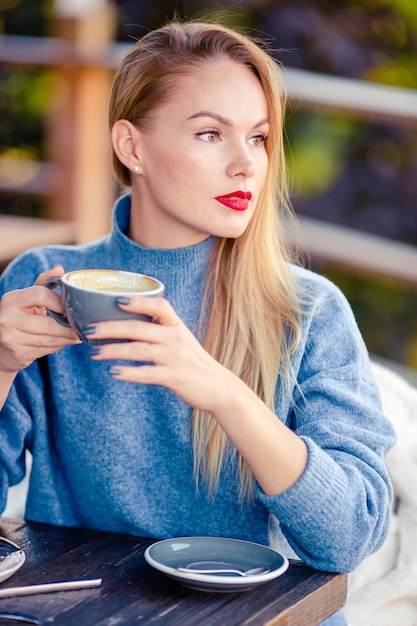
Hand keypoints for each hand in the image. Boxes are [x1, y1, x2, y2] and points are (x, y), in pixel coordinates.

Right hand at [0, 265, 80, 374]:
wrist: (0, 345)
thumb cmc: (19, 317)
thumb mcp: (27, 298)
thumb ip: (43, 283)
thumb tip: (59, 269)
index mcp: (11, 300)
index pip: (41, 295)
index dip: (60, 301)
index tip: (71, 306)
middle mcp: (7, 318)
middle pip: (48, 323)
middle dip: (67, 326)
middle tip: (82, 326)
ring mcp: (11, 338)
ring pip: (49, 339)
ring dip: (67, 338)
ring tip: (78, 334)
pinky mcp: (18, 354)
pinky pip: (46, 350)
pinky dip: (60, 346)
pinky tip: (67, 342)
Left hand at [88, 296, 229, 411]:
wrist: (218, 387)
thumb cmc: (193, 363)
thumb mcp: (181, 340)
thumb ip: (159, 331)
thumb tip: (125, 326)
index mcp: (177, 326)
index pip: (159, 306)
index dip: (138, 301)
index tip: (116, 299)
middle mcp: (176, 338)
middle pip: (138, 328)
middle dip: (110, 328)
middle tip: (89, 330)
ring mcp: (175, 357)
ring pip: (138, 350)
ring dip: (112, 351)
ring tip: (94, 354)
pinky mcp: (174, 377)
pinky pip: (147, 373)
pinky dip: (129, 373)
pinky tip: (114, 373)